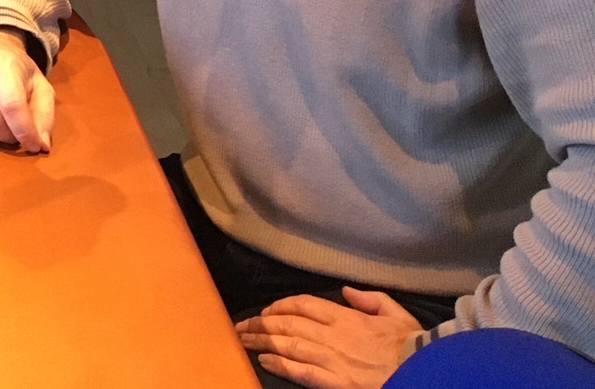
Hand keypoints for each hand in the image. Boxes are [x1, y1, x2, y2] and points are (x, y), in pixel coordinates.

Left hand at [235, 288, 421, 387]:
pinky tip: (264, 360)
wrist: (427, 373)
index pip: (304, 304)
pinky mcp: (337, 383)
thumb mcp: (396, 313)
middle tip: (241, 325)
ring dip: (262, 340)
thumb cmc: (414, 346)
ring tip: (243, 340)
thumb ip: (370, 299)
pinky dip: (280, 364)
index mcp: (347, 317)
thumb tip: (346, 291)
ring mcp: (333, 360)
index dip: (280, 305)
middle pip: (288, 323)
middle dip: (261, 323)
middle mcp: (334, 335)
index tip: (267, 310)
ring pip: (288, 344)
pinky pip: (301, 371)